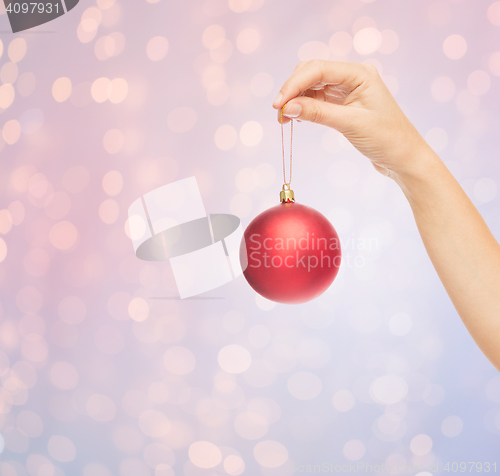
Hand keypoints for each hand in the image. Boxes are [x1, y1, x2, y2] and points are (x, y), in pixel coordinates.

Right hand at [273, 60, 433, 179]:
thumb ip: (318, 113)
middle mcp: (353, 77)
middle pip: (312, 73)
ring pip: (312, 86)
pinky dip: (305, 107)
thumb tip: (289, 107)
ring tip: (284, 119)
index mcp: (360, 74)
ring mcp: (348, 90)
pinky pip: (318, 99)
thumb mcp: (350, 124)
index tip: (278, 104)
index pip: (318, 70)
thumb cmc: (387, 139)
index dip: (294, 85)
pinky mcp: (343, 104)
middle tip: (279, 113)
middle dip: (293, 90)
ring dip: (296, 99)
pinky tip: (297, 117)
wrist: (403, 158)